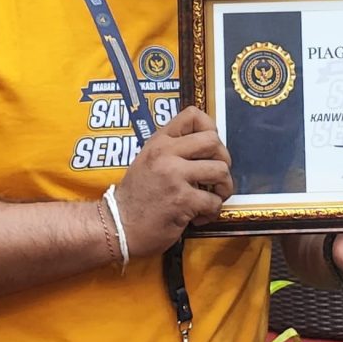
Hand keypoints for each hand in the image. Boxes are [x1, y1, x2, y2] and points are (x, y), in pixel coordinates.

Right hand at [114, 106, 231, 248]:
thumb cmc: (136, 197)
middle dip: (223, 160)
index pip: (193, 114)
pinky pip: (214, 201)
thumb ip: (172, 150)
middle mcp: (166, 153)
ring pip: (220, 170)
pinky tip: (198, 217)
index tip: (210, 149)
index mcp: (159, 142)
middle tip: (215, 177)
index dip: (210, 129)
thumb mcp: (148, 161)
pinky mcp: (182, 200)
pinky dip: (212, 212)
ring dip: (223, 188)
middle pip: (213, 141)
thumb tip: (207, 146)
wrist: (119, 227)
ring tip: (211, 198)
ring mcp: (174, 176)